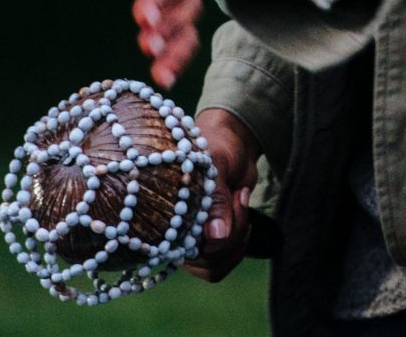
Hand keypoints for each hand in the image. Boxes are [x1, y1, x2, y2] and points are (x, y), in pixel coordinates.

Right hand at [185, 107, 259, 282]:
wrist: (233, 141)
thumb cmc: (217, 145)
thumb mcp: (216, 162)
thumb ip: (215, 198)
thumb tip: (216, 237)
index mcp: (164, 212)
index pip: (182, 248)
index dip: (213, 235)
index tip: (232, 199)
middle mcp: (172, 232)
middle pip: (204, 259)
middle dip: (232, 231)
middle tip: (238, 196)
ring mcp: (189, 240)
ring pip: (215, 264)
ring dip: (237, 236)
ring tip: (238, 200)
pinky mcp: (207, 242)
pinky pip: (221, 264)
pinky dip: (239, 245)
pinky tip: (241, 214)